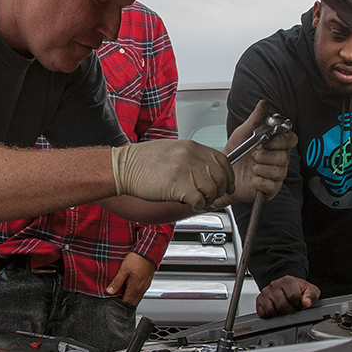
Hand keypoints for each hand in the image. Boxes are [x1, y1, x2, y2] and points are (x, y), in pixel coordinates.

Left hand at [106, 251, 155, 304]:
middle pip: (132, 303)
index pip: (126, 303)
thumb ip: (117, 282)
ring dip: (129, 299)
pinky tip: (129, 289)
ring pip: (136, 299)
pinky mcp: (146, 283)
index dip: (119, 305)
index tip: (113, 304)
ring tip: (122, 296)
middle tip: (116, 301)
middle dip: (124, 304)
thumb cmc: (137, 260)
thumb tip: (109, 291)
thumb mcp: (123, 270)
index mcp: (134, 288)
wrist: (148, 252)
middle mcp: (141, 290)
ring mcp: (144, 287)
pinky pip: (140, 293)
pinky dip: (134, 294)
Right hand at [111, 138, 232, 208]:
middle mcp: (190, 156)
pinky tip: (189, 204)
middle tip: (211, 197)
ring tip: (197, 201)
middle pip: (220, 176)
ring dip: (207, 200)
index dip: (228, 176)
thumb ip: (191, 158)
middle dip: (219, 191)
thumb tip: (207, 171)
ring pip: (211, 190)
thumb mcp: (172, 150)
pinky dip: (197, 205)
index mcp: (191, 146)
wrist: (123, 167)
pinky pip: (199, 200)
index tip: (227, 185)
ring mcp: (184, 170)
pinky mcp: (177, 185)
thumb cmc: (142, 161)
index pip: (222, 160)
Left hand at [219, 100, 296, 206]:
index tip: (266, 141)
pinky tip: (252, 179)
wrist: (223, 176)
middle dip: (263, 156)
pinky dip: (258, 182)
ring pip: (277, 171)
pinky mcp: (272, 189)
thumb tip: (264, 104)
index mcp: (276, 144)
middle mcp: (280, 159)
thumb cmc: (235, 156)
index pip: (291, 139)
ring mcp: (277, 175)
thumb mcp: (241, 134)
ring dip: (259, 169)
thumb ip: (254, 119)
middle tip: (253, 156)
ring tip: (251, 168)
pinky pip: (270, 185)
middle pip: (284, 156)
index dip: (280, 141)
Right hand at [256, 275, 319, 316]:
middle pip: (282, 305)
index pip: (293, 297)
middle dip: (289, 310)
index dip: (298, 304)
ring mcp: (265, 292)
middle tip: (292, 307)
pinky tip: (276, 310)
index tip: (299, 304)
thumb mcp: (310, 290)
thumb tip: (306, 303)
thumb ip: (312, 295)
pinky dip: (269, 315)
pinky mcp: (259, 300)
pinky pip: (263, 313)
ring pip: (271, 310)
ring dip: (279, 313)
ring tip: (284, 309)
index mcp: (287, 281)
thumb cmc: (298, 290)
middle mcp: (274, 285)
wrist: (287, 287)